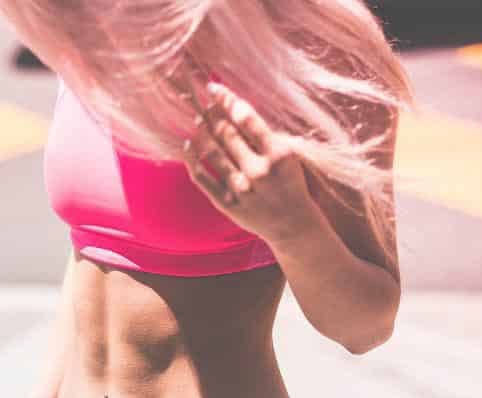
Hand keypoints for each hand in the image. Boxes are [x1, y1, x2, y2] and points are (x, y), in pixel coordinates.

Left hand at [181, 81, 322, 244]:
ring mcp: (241, 190)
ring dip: (201, 132)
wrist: (294, 225)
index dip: (227, 100)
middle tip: (204, 103)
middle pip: (227, 133)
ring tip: (198, 120)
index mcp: (279, 154)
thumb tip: (234, 106)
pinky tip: (188, 146)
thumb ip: (264, 134)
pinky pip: (202, 178)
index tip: (214, 87)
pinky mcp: (227, 205)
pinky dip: (192, 160)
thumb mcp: (289, 154)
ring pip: (212, 152)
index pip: (247, 119)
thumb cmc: (291, 183)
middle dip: (212, 114)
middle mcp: (259, 172)